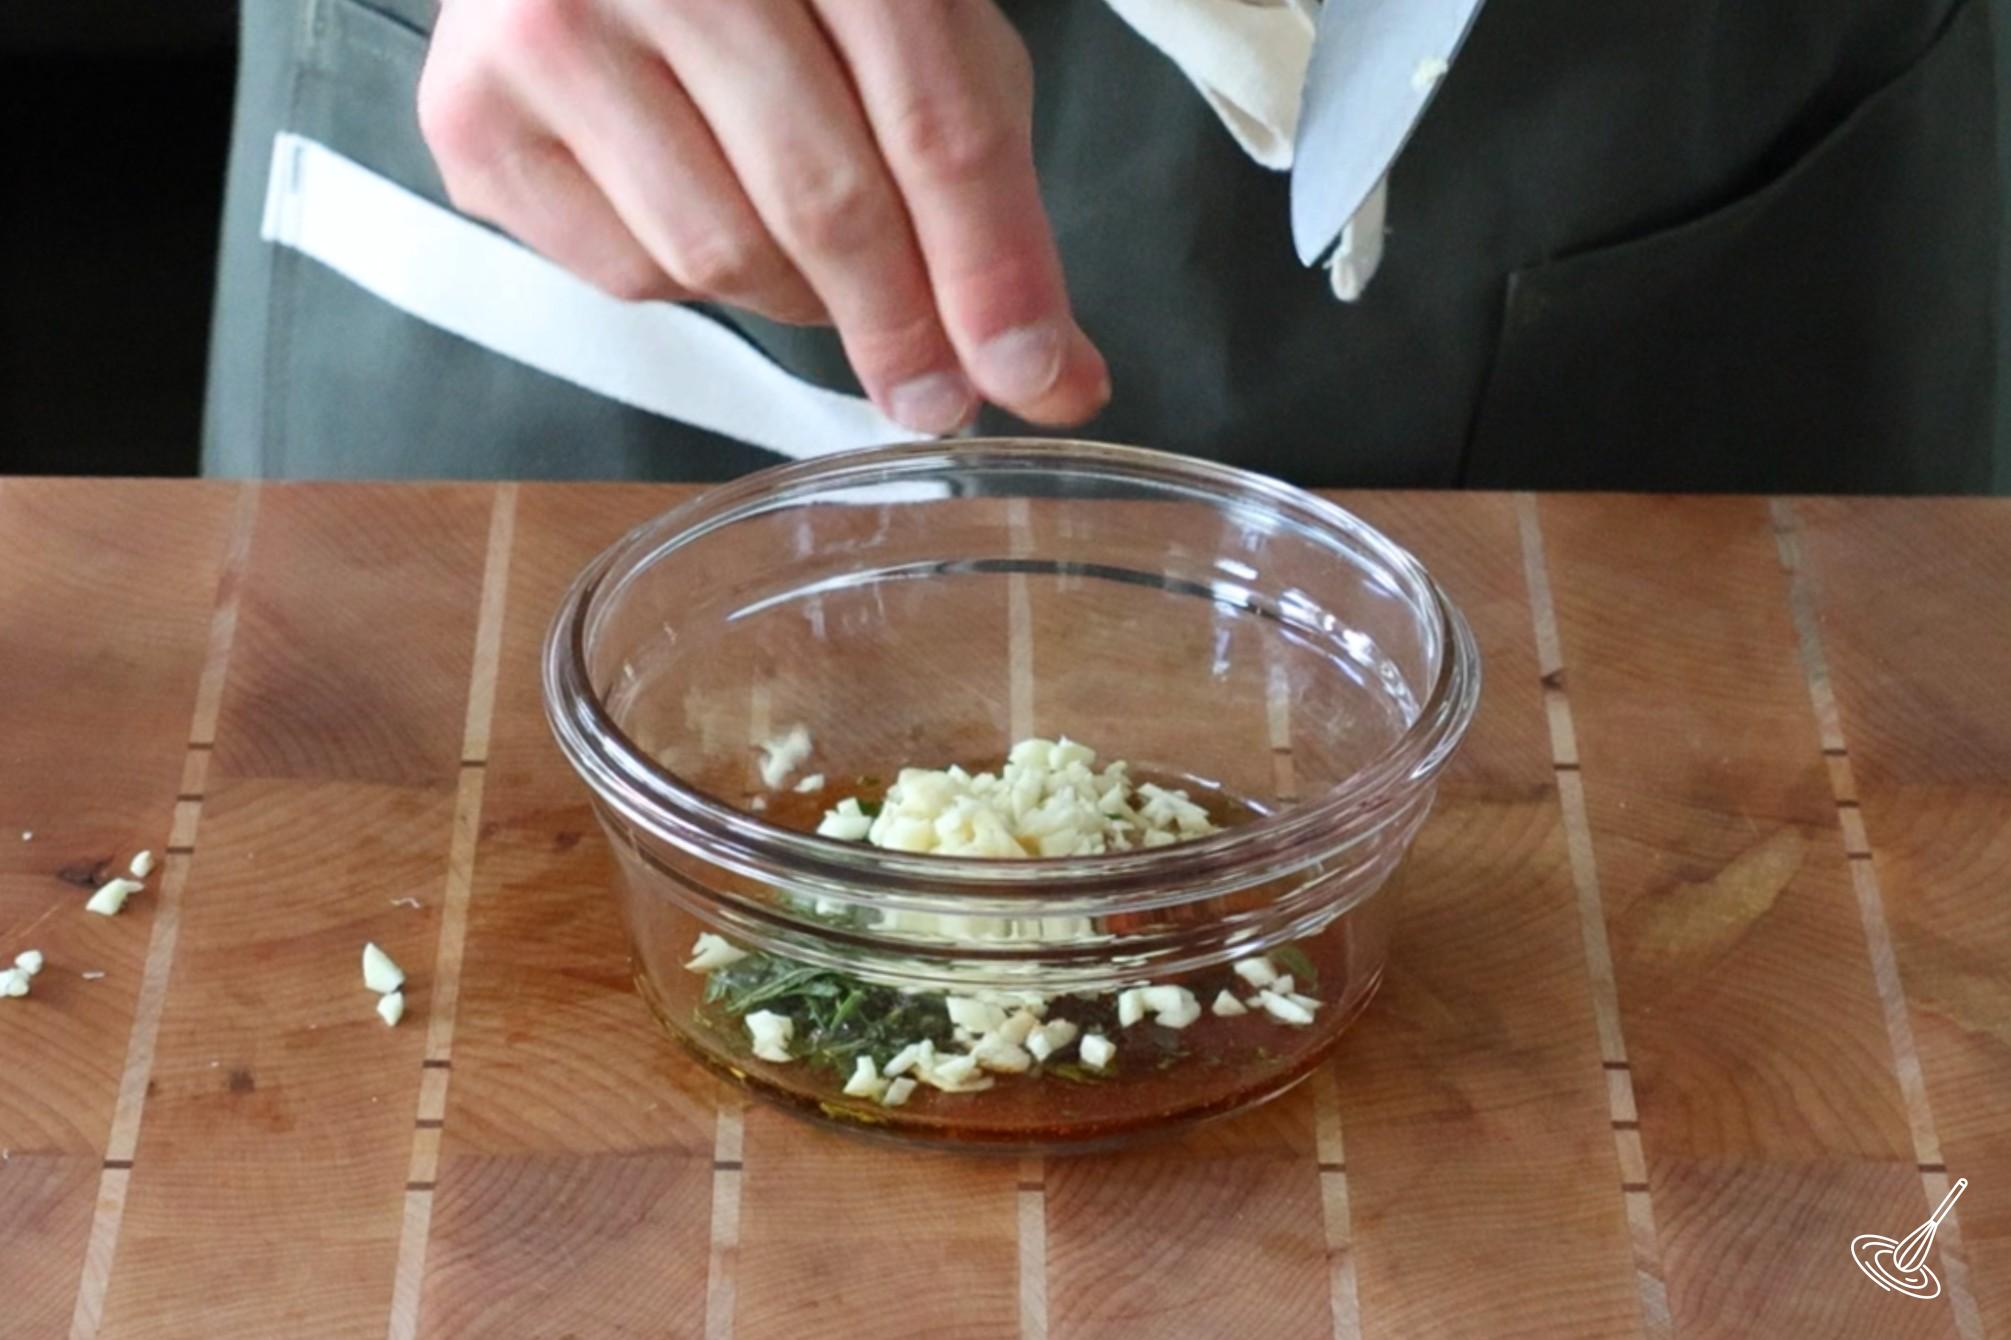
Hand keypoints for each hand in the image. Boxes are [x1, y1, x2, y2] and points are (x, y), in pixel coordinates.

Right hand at [418, 0, 1110, 433]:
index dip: (988, 268)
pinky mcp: (472, 114)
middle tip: (934, 391)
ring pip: (720, 256)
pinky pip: (628, 275)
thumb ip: (984, 187)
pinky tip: (694, 200)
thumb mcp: (911, 32)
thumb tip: (1051, 374)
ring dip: (794, 294)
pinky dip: (689, 275)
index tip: (1030, 373)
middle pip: (822, 200)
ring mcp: (551, 29)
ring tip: (805, 244)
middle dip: (899, 321)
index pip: (931, 122)